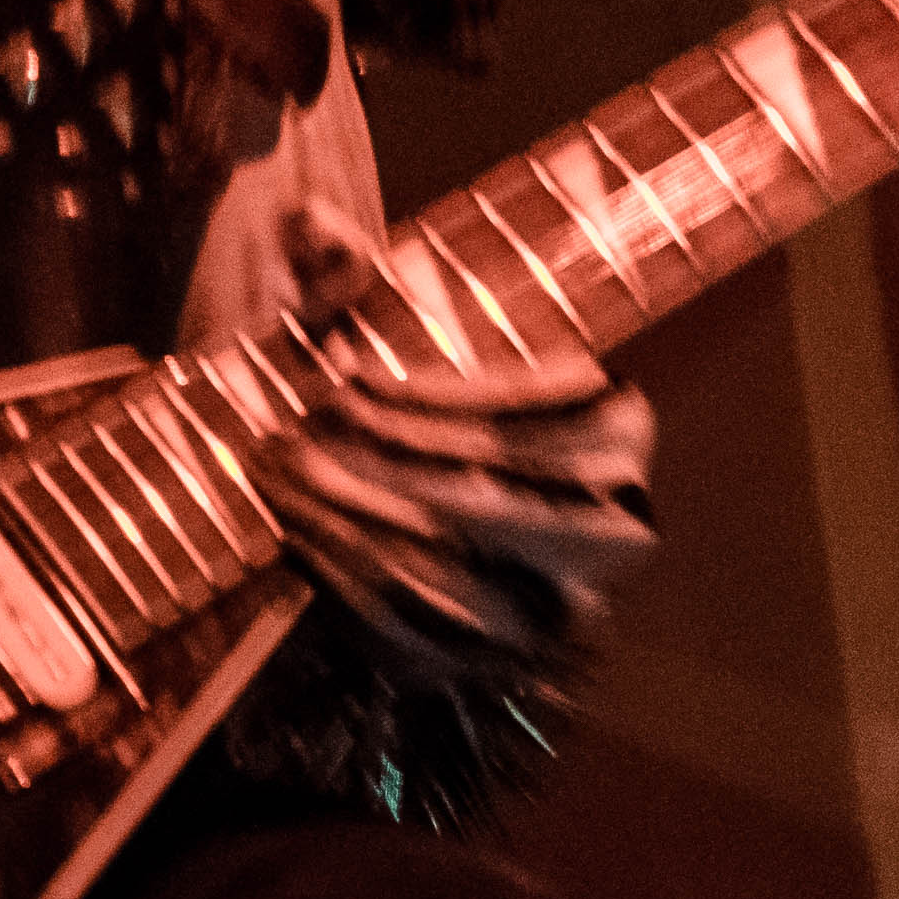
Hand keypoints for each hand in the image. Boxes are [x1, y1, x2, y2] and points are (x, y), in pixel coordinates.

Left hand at [266, 215, 655, 682]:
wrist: (448, 542)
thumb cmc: (424, 411)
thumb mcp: (403, 335)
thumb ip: (354, 276)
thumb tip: (310, 225)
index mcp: (619, 432)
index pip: (522, 415)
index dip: (424, 395)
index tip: (342, 374)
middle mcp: (616, 532)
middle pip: (491, 498)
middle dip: (382, 464)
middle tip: (295, 433)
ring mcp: (563, 615)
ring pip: (453, 575)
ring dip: (350, 522)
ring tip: (279, 476)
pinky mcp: (502, 673)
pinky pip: (424, 639)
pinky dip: (349, 586)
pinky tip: (293, 536)